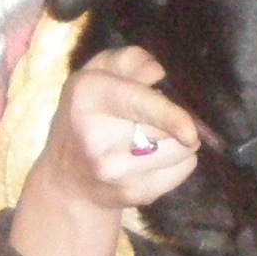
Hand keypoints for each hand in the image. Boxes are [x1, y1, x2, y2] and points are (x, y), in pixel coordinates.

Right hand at [26, 45, 200, 212]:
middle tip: (156, 118)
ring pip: (180, 152)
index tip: (189, 131)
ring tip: (155, 139)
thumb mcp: (95, 75)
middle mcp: (96, 137)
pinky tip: (154, 160)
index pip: (137, 104)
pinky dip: (178, 163)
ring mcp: (114, 171)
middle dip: (176, 120)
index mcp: (87, 95)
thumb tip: (156, 73)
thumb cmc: (87, 116)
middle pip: (167, 129)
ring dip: (179, 142)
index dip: (169, 116)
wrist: (67, 182)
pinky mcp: (133, 195)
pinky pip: (181, 173)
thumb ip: (127, 60)